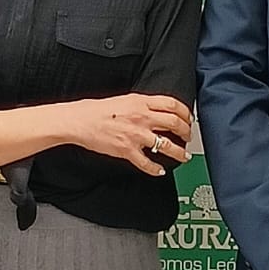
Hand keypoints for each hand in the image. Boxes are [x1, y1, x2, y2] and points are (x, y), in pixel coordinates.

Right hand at [70, 95, 192, 176]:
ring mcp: (136, 135)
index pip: (173, 105)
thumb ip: (143, 104)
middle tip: (188, 137)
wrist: (80, 121)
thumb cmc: (98, 110)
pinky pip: (147, 163)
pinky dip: (156, 169)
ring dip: (180, 153)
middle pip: (175, 124)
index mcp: (142, 102)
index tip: (188, 118)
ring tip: (184, 156)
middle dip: (186, 132)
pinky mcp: (127, 151)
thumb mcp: (125, 99)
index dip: (185, 112)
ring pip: (167, 146)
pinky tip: (160, 170)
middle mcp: (142, 118)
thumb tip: (158, 110)